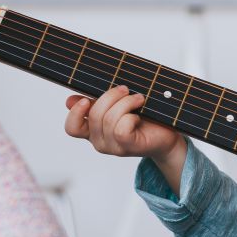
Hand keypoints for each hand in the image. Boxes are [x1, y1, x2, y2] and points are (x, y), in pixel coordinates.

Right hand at [65, 86, 185, 165]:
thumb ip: (95, 103)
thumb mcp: (116, 106)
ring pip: (109, 118)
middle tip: (125, 89)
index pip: (72, 128)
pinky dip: (131, 116)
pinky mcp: (127, 147)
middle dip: (111, 96)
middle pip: (94, 114)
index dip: (75, 113)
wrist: (166, 134)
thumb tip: (70, 101)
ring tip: (138, 99)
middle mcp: (100, 141)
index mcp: (93, 131)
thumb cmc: (143, 117)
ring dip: (126, 102)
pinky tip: (139, 115)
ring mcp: (113, 147)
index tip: (85, 99)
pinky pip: (121, 128)